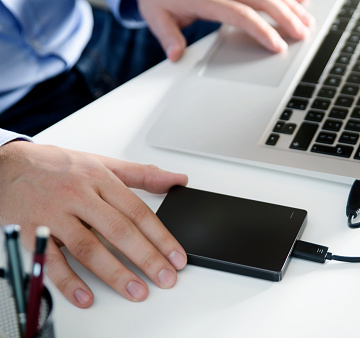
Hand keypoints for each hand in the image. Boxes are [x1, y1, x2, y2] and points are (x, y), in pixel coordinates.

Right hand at [0, 141, 187, 307]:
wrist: (7, 164)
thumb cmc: (59, 166)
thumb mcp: (103, 163)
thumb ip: (143, 174)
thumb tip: (176, 180)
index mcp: (100, 181)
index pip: (138, 211)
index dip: (161, 236)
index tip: (177, 257)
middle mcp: (79, 197)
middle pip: (118, 230)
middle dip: (146, 257)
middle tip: (165, 278)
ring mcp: (55, 215)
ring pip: (88, 247)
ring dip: (115, 273)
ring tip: (136, 291)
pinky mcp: (32, 232)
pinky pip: (51, 260)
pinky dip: (68, 281)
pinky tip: (86, 296)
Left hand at [138, 0, 313, 60]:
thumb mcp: (156, 15)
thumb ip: (168, 36)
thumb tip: (175, 56)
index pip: (241, 15)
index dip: (261, 30)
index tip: (277, 46)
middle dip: (286, 17)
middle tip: (303, 34)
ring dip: (291, 5)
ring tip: (307, 21)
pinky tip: (301, 0)